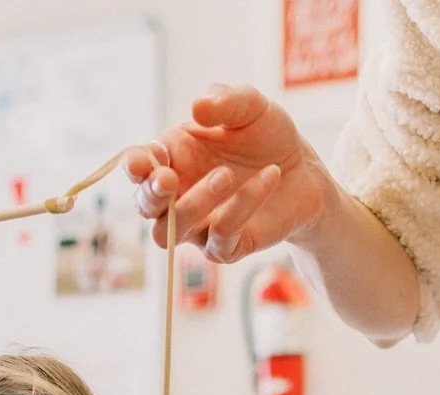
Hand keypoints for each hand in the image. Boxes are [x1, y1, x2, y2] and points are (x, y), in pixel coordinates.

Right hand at [124, 86, 332, 261]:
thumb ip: (225, 101)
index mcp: (173, 158)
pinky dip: (244, 205)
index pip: (139, 168)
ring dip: (192, 205)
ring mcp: (200, 226)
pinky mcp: (227, 247)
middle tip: (168, 179)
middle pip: (145, 208)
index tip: (142, 161)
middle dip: (150, 195)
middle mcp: (179, 196)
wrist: (303, 170)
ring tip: (226, 175)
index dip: (135, 166)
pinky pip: (222, 235)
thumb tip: (197, 108)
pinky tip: (271, 175)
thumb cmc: (266, 136)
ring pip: (171, 232)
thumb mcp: (250, 106)